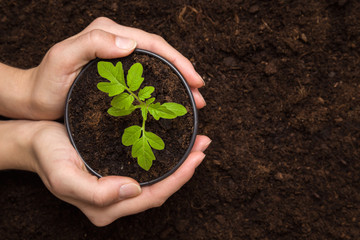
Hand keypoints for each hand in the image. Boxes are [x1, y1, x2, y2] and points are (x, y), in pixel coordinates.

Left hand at [24, 17, 205, 119]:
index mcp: (107, 34)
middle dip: (183, 71)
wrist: (35, 99)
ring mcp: (118, 58)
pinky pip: (147, 77)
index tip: (195, 80)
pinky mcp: (118, 74)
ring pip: (157, 65)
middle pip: (159, 53)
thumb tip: (130, 42)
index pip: (152, 43)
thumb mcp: (63, 59)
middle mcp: (116, 42)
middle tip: (200, 94)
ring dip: (177, 80)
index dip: (177, 61)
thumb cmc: (46, 82)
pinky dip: (163, 87)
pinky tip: (171, 99)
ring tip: (193, 98)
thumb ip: (92, 44)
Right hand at [30, 121, 210, 225]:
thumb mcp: (65, 177)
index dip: (179, 178)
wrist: (33, 140)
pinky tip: (174, 144)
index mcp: (106, 207)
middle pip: (161, 188)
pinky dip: (165, 157)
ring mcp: (118, 185)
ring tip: (196, 142)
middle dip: (186, 168)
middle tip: (203, 144)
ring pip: (157, 178)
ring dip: (179, 162)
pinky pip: (148, 167)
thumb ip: (97, 193)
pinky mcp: (117, 169)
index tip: (197, 156)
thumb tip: (133, 191)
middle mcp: (116, 200)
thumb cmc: (47, 157)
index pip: (153, 196)